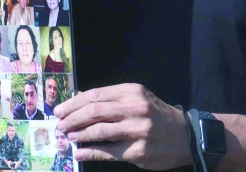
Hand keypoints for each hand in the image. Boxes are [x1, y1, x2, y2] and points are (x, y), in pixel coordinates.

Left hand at [54, 83, 189, 168]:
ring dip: (79, 134)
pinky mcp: (139, 151)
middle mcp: (134, 108)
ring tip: (68, 136)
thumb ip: (113, 99)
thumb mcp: (138, 98)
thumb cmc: (156, 115)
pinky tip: (79, 153)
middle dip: (72, 118)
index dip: (73, 103)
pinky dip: (90, 152)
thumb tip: (79, 102)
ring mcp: (137, 131)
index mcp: (131, 92)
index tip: (60, 109)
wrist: (186, 135)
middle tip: (60, 124)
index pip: (95, 95)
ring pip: (99, 131)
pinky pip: (108, 152)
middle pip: (94, 111)